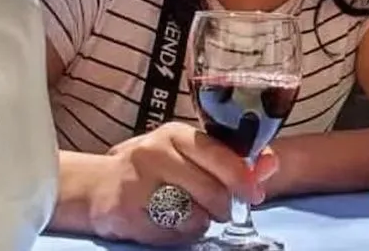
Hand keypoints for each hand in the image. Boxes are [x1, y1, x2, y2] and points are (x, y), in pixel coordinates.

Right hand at [87, 122, 279, 245]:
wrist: (97, 185)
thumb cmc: (154, 169)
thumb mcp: (190, 155)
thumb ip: (231, 159)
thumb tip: (272, 165)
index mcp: (177, 134)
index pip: (221, 155)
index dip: (243, 178)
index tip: (255, 194)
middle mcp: (155, 152)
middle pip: (212, 190)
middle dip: (225, 206)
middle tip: (223, 210)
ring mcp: (137, 182)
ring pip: (194, 214)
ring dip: (202, 221)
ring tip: (191, 213)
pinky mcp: (126, 212)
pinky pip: (172, 234)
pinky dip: (180, 234)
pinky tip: (171, 223)